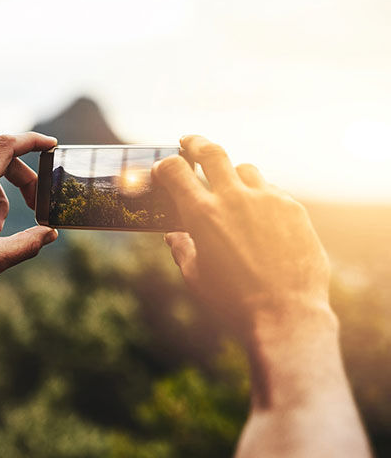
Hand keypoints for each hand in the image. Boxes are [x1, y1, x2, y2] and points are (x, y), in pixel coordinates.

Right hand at [152, 135, 332, 336]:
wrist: (285, 315)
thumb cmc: (232, 301)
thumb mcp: (196, 276)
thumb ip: (182, 249)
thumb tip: (174, 235)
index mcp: (201, 214)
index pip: (176, 170)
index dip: (165, 164)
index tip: (163, 167)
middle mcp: (234, 198)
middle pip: (213, 152)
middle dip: (197, 144)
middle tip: (190, 142)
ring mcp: (268, 200)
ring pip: (246, 169)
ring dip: (233, 175)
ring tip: (230, 188)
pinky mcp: (294, 210)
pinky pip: (273, 192)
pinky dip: (261, 197)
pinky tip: (260, 216)